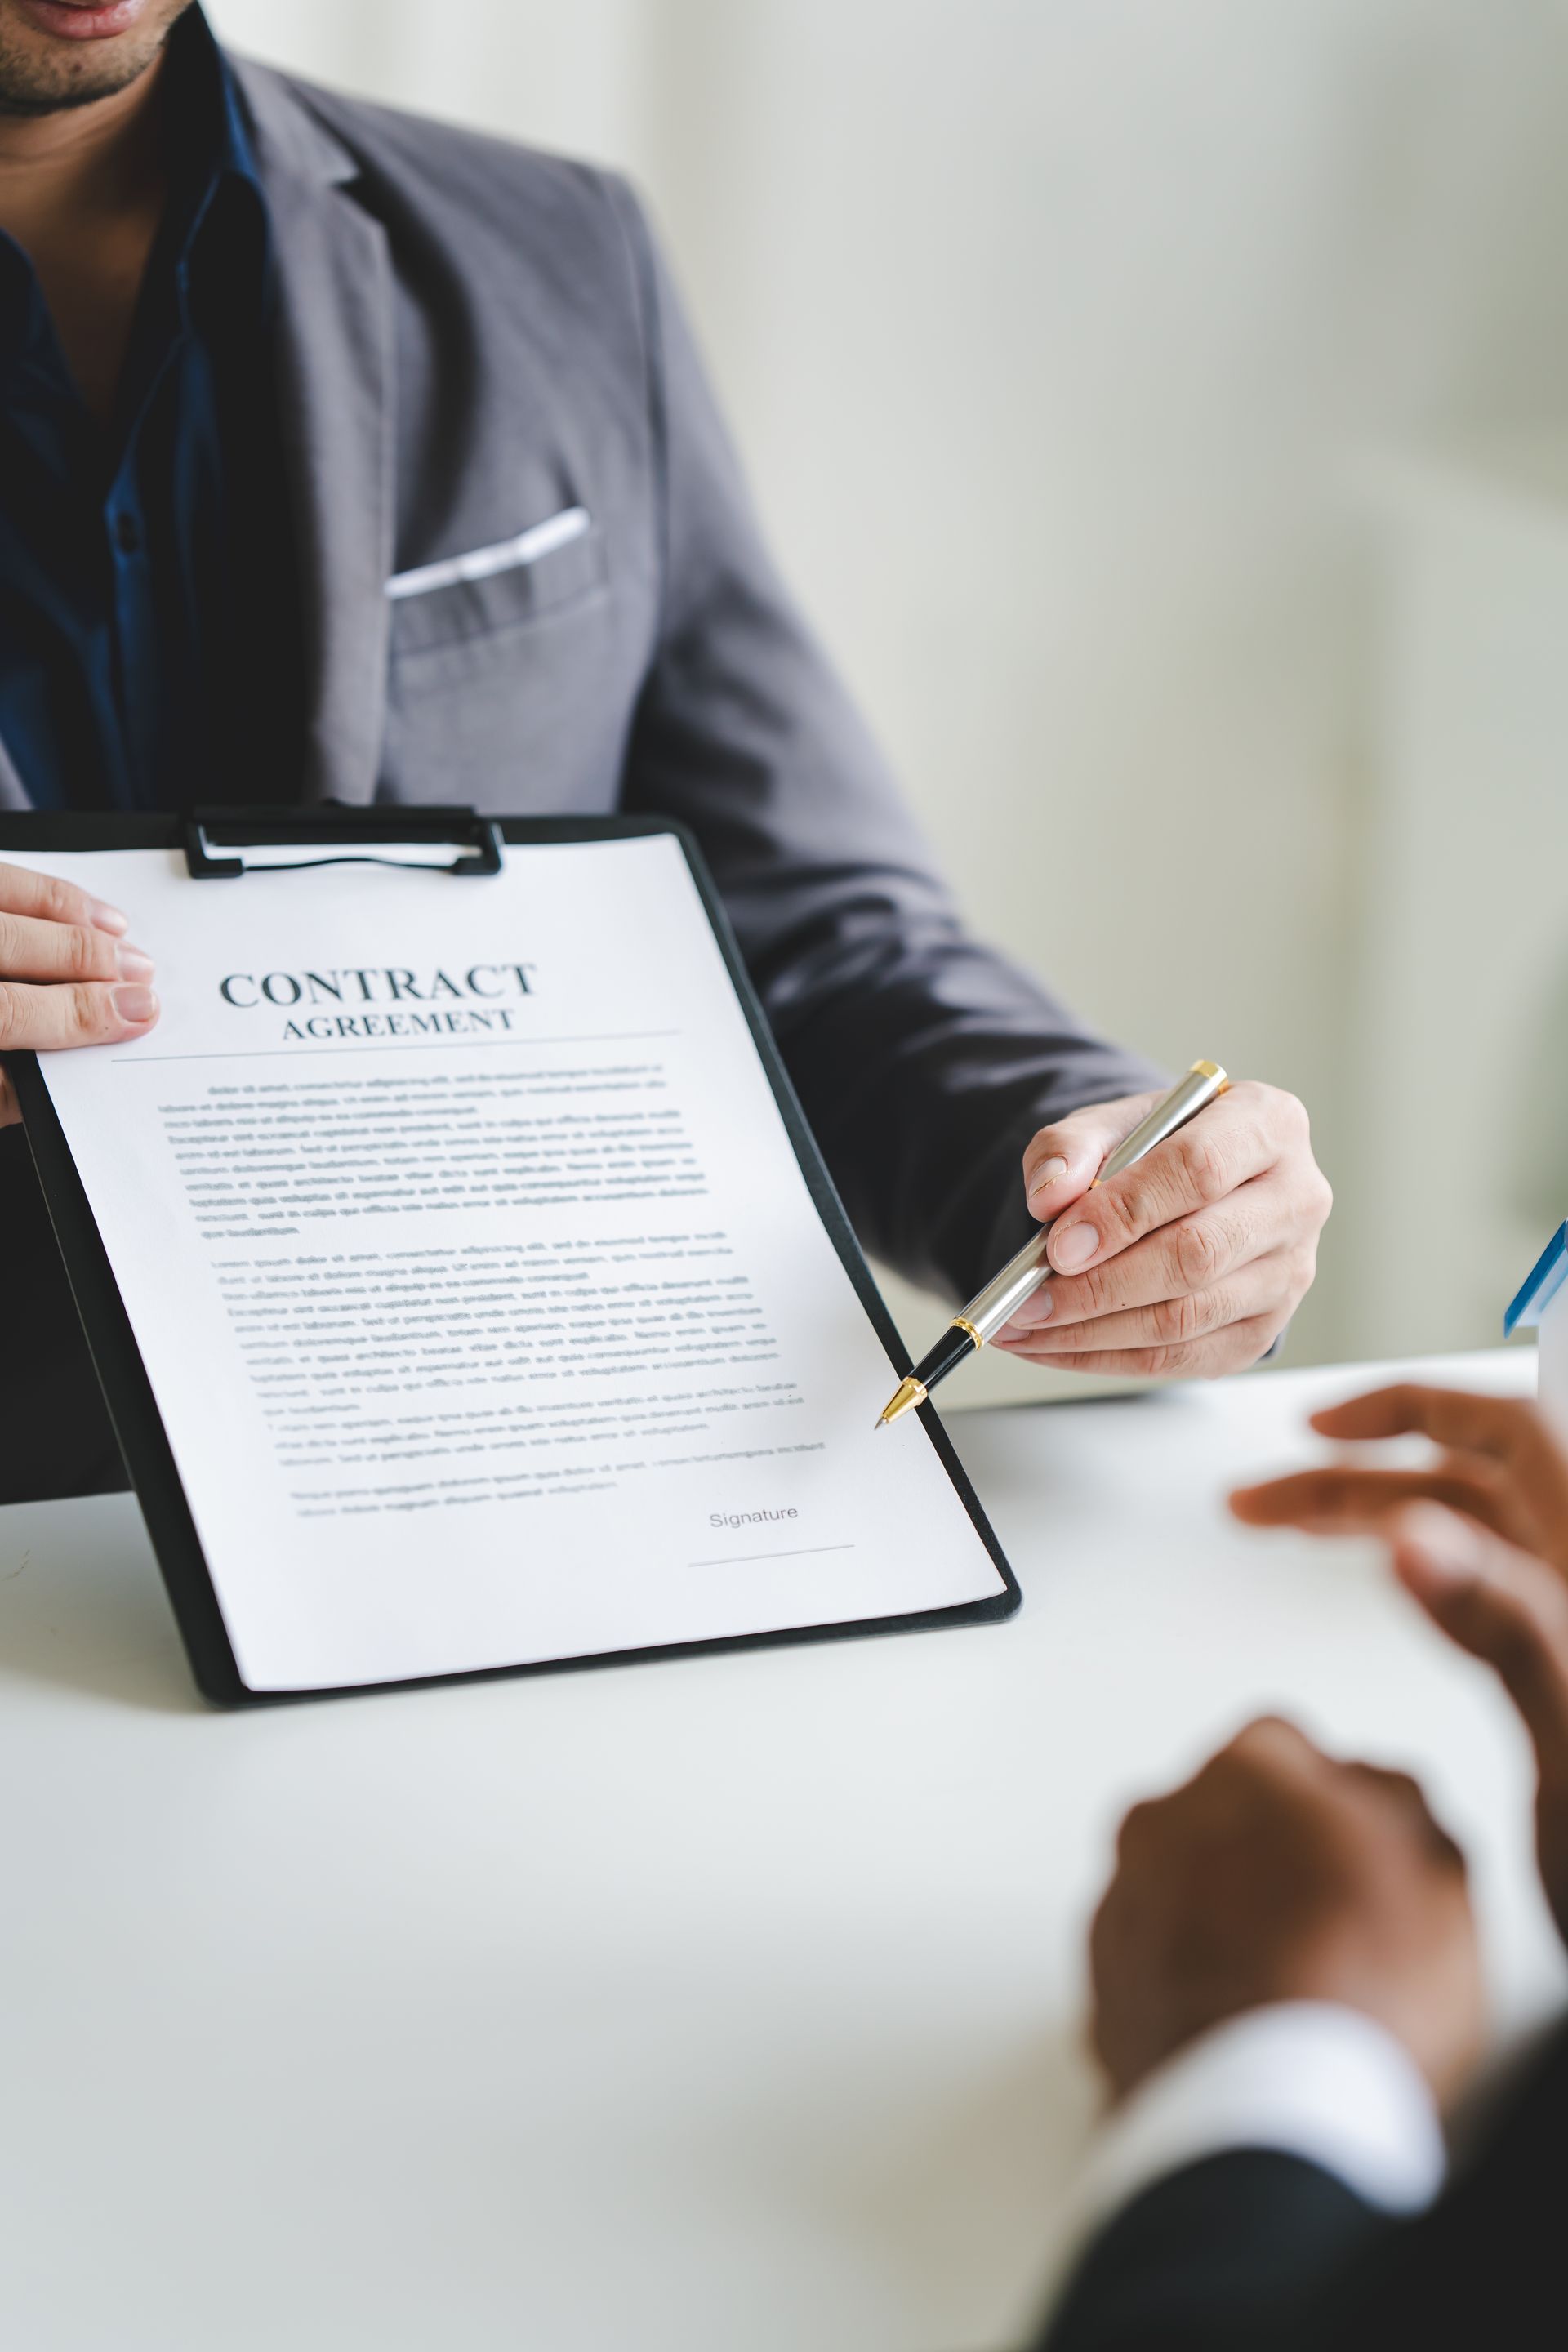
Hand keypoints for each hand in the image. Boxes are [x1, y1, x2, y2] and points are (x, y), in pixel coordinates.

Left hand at [0, 863, 157, 1125]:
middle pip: (10, 944)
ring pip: (2, 895)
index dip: (80, 1014)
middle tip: (142, 976)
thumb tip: (63, 1085)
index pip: (10, 1011)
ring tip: (119, 936)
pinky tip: (75, 906)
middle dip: (89, 959)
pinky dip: (38, 888)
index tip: (138, 1015)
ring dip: (68, 913)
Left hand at [993, 1080, 1330, 1378]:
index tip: (1058, 1244)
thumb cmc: (1158, 1149)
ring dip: (1093, 1333)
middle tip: (1031, 1299)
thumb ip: (1070, 1147)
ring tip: (1026, 1326)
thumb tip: (1048, 1197)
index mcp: (1268, 1124)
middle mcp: (1296, 1199)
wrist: (1194, 1183)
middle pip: (1198, 1255)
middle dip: (1101, 1286)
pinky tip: (1055, 1345)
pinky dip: (1106, 1359)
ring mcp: (1288, 1272)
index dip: (1124, 1212)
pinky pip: (1181, 1358)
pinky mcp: (1264, 1328)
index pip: (1199, 1170)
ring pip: (1187, 1318)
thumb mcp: (1110, 1125)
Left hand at [1091, 1717, 1482, 2104]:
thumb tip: (1369, 1790)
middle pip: (1217, 1820)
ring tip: (1286, 1995)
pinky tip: (1241, 2033)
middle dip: (1260, 1859)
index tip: (1357, 1853)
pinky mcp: (1099, 1995)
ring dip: (1217, 1926)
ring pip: (1175, 1894)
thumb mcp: (1432, 1862)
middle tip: (1325, 1929)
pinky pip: (1151, 1974)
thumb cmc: (1355, 1986)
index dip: (1331, 1806)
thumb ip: (1393, 1798)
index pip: (1286, 1750)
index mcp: (1242, 1770)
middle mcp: (1159, 1823)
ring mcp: (1120, 1910)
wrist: (1268, 2117)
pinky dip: (1185, 1992)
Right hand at [1233, 1385, 1567, 1942]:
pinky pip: (1484, 1595)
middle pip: (1466, 1484)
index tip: (1323, 1424)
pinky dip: (1421, 1577)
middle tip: (1261, 1500)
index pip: (1508, 1430)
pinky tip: (1394, 1593)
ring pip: (1466, 1539)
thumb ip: (1504, 1619)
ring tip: (1280, 1532)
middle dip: (1356, 1476)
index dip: (1412, 1407)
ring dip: (1372, 1525)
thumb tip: (1411, 1534)